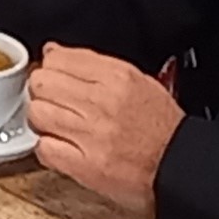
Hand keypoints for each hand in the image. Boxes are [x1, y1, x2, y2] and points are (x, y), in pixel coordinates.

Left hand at [26, 46, 183, 213]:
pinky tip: (61, 147)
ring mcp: (92, 134)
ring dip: (42, 120)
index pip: (59, 57)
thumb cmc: (162, 128)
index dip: (50, 68)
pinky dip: (47, 148)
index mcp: (117, 77)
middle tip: (53, 102)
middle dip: (42, 91)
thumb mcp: (137, 81)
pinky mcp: (86, 166)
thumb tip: (53, 51)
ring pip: (38, 112)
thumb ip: (92, 63)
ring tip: (57, 126)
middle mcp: (103, 102)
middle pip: (42, 82)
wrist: (180, 166)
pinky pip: (44, 148)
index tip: (54, 78)